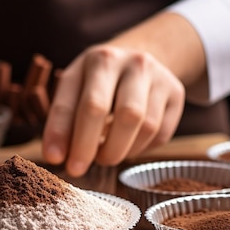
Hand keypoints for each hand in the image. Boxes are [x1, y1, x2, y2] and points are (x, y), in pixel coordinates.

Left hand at [42, 44, 184, 176]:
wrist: (141, 61)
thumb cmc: (99, 83)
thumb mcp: (77, 89)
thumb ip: (66, 120)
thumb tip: (57, 156)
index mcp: (96, 60)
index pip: (73, 101)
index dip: (60, 133)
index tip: (53, 158)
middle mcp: (127, 62)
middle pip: (103, 110)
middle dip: (86, 146)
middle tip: (77, 169)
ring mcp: (156, 76)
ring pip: (138, 126)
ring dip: (117, 151)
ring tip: (105, 154)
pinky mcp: (176, 93)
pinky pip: (159, 134)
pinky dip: (139, 149)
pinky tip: (128, 143)